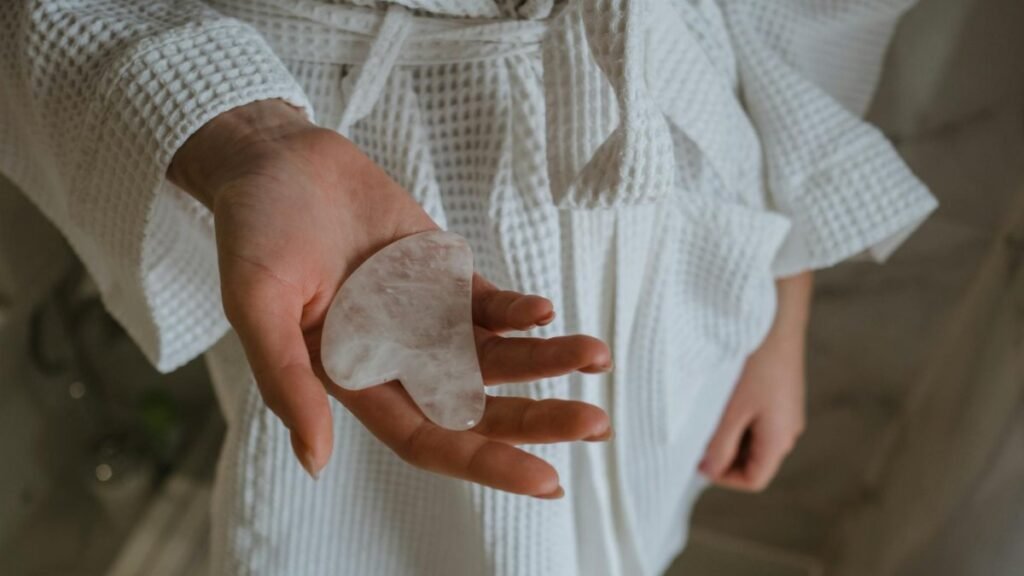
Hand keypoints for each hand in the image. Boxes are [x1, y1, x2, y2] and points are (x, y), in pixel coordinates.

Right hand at [169, 100, 612, 497]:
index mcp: (351, 378)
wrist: (278, 159)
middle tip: (595, 425)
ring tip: (596, 356)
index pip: (428, 438)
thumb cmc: (254, 230)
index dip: (485, 461)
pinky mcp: (440, 275)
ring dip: (546, 362)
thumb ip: (285, 380)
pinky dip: (519, 312)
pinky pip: (489, 305)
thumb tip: (315, 462)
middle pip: (476, 406)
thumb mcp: (255, 305)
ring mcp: (423, 316)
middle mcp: (395, 358)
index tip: (545, 479)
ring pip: (494, 357)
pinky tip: (546, 312)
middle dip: (536, 419)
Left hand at [698, 271, 811, 491]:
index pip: (753, 479)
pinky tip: (719, 396)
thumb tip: (709, 470)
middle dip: (723, 453)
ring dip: (728, 432)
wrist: (777, 314)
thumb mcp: (731, 411)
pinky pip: (757, 416)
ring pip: (752, 437)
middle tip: (695, 435)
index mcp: (780, 439)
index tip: (696, 458)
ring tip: (705, 414)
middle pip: (753, 460)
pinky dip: (736, 414)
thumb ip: (720, 446)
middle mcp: (789, 428)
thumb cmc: (755, 363)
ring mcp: (786, 409)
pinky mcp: (781, 390)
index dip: (722, 477)